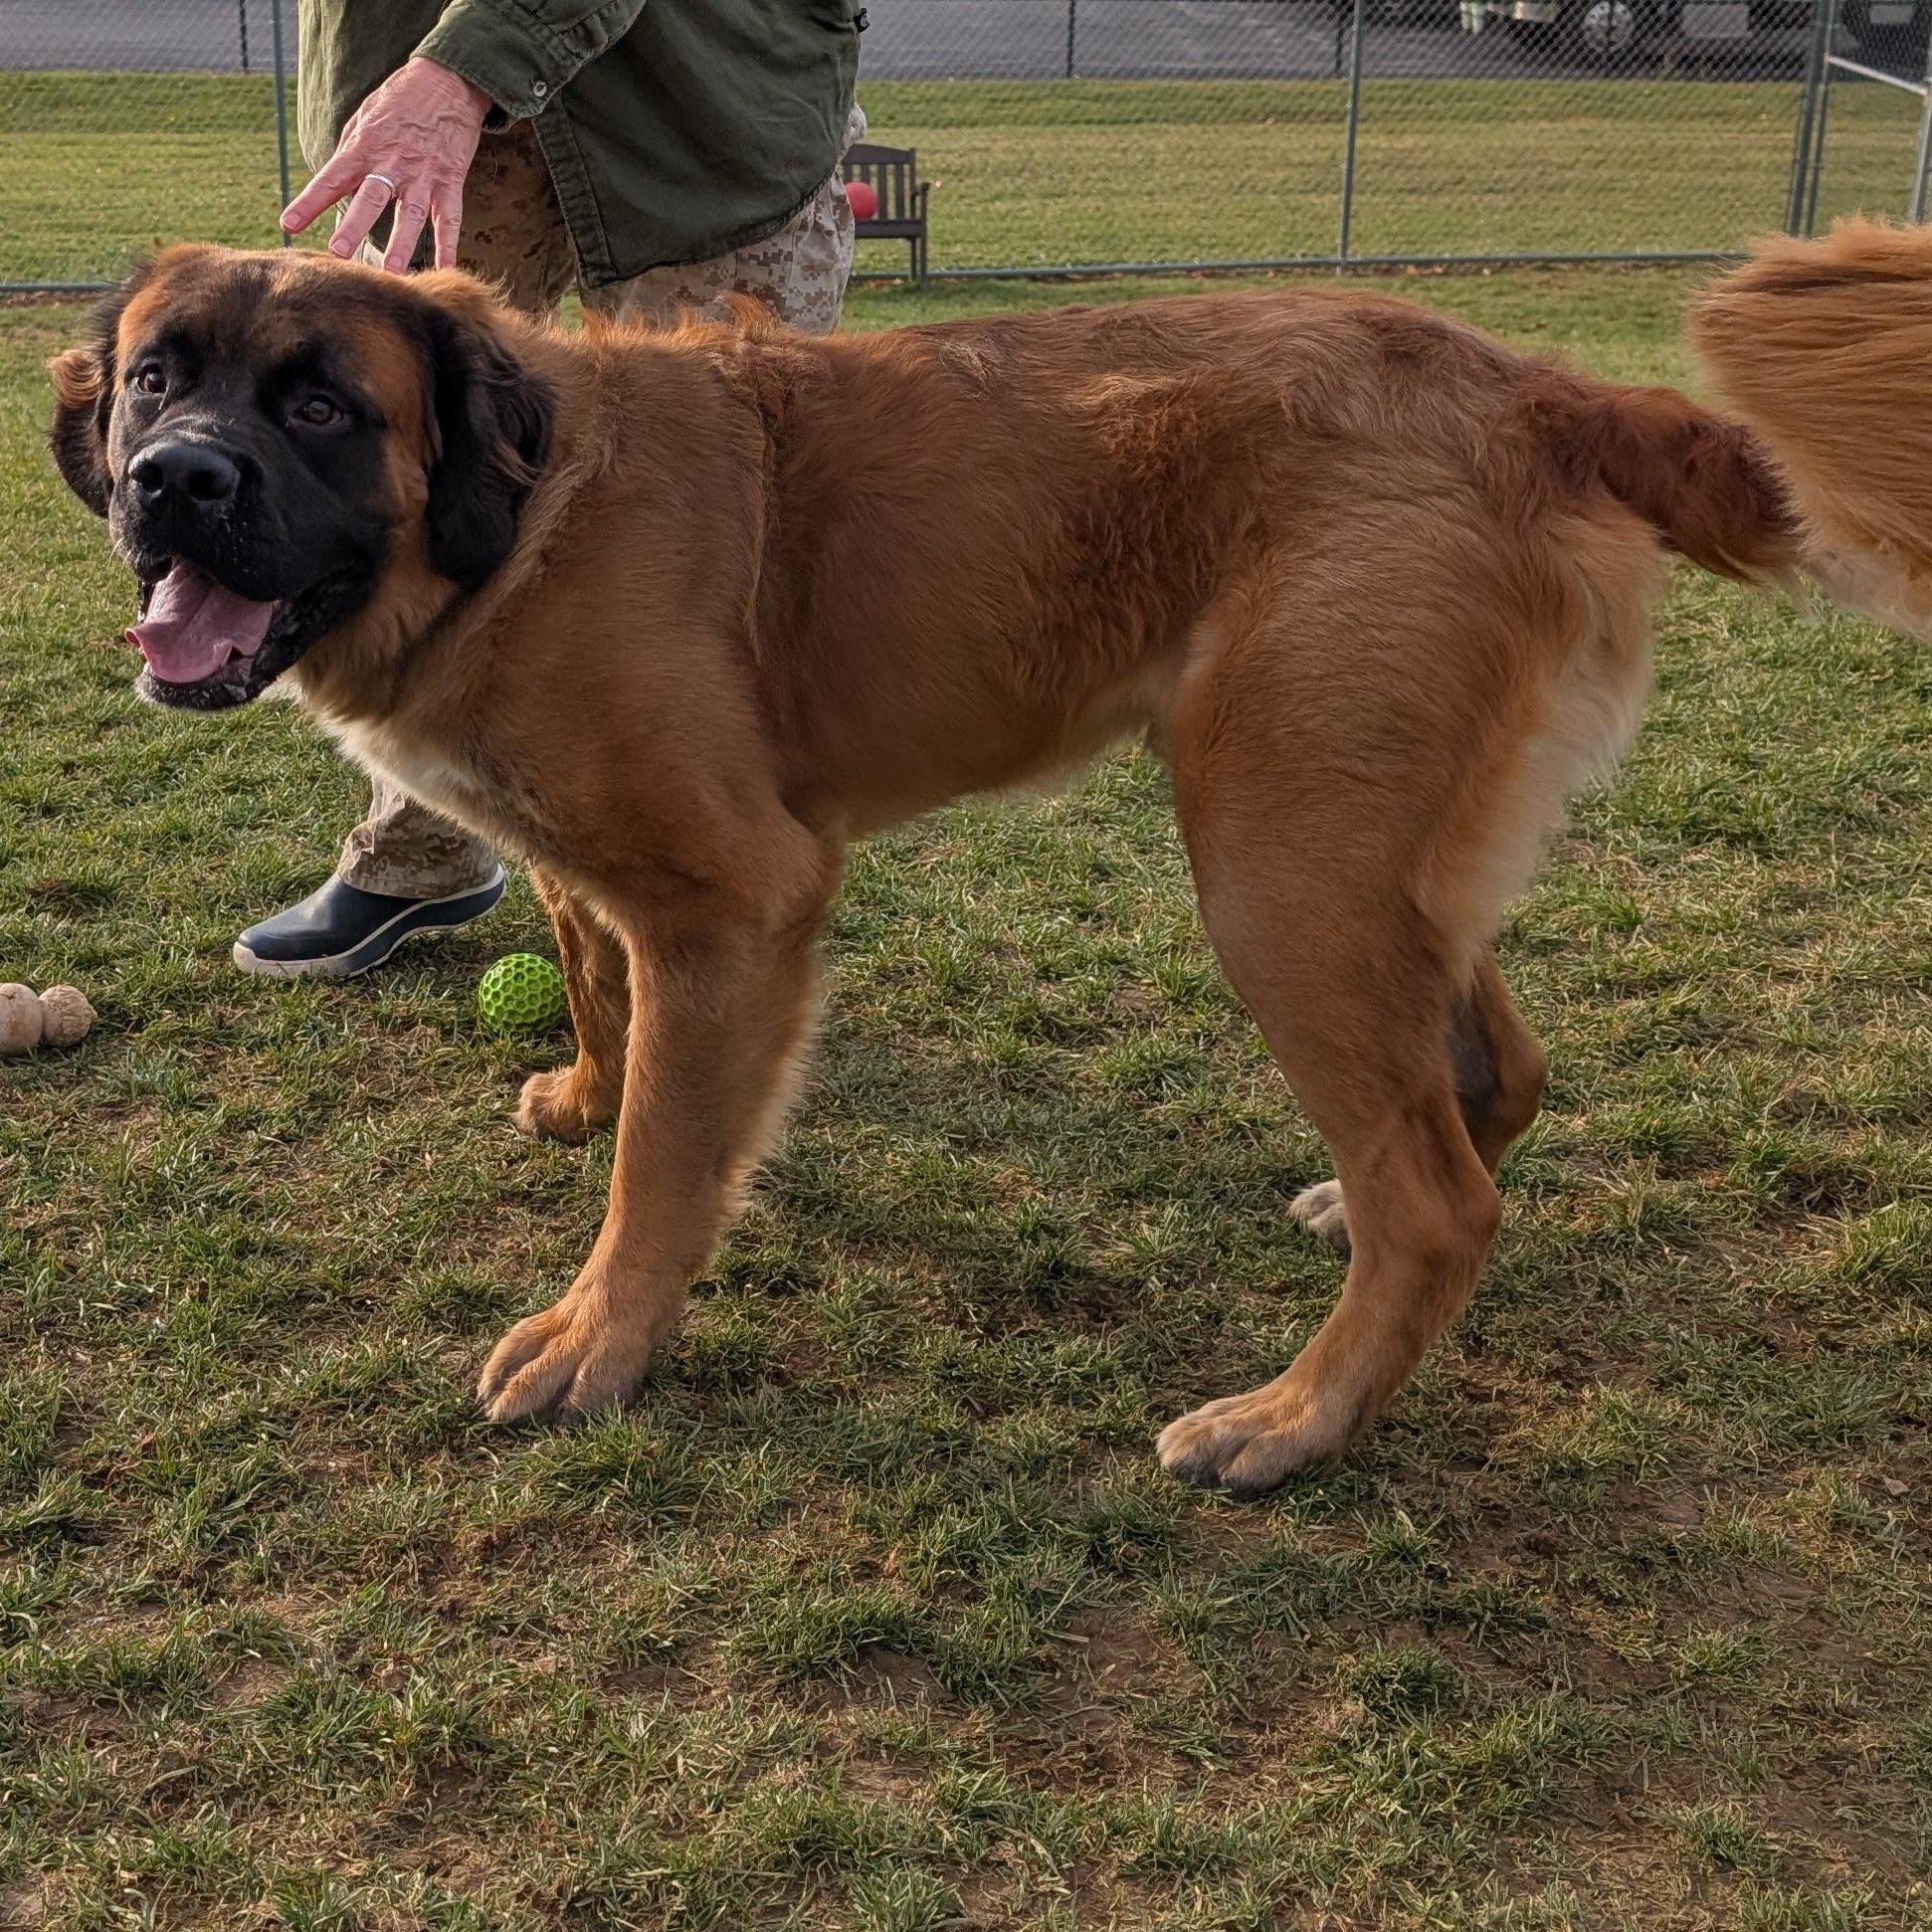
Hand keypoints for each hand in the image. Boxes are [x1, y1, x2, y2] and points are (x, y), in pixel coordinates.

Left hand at [281, 57, 491, 271]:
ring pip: (410, 215)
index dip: (308, 202)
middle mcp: (391, 164)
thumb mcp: (364, 118)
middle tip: (338, 254)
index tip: (289, 224)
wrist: (445, 83)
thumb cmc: (399, 101)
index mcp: (364, 148)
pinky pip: (449, 219)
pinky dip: (448, 245)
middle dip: (353, 227)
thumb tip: (335, 182)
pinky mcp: (450, 182)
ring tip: (393, 273)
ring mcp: (422, 175)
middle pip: (370, 201)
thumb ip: (350, 153)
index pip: (330, 178)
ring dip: (401, 244)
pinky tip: (445, 269)